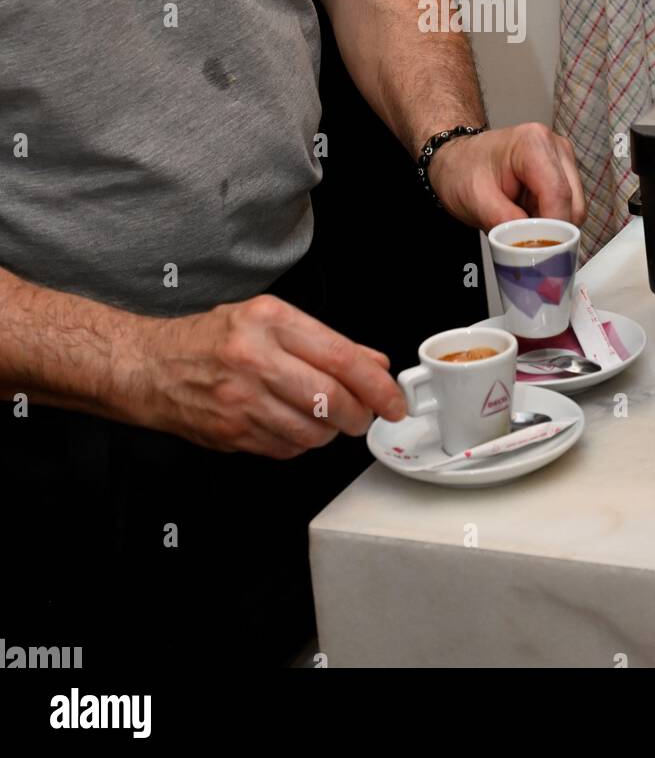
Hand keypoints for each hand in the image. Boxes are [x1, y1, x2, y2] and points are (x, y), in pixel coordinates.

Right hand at [124, 295, 406, 458]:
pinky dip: (300, 442)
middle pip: (332, 400)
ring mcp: (241, 400)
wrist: (149, 367)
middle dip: (359, 415)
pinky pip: (287, 449)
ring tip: (322, 417)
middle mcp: (254, 358)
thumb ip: (325, 341)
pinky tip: (290, 424)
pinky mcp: (231, 433)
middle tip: (363, 415)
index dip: (376, 385)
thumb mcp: (268, 319)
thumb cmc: (209, 340)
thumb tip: (373, 364)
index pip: (340, 356)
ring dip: (330, 432)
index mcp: (268, 321)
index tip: (393, 399)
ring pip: (313, 432)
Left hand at [426, 122, 585, 229]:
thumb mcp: (474, 199)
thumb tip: (532, 243)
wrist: (458, 159)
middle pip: (572, 203)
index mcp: (533, 144)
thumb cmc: (463, 170)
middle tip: (525, 244)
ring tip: (521, 224)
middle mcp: (555, 147)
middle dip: (553, 230)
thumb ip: (504, 221)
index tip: (540, 252)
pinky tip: (527, 216)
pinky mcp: (563, 172)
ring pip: (574, 208)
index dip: (553, 228)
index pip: (558, 193)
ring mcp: (562, 159)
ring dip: (552, 225)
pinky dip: (550, 219)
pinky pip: (568, 206)